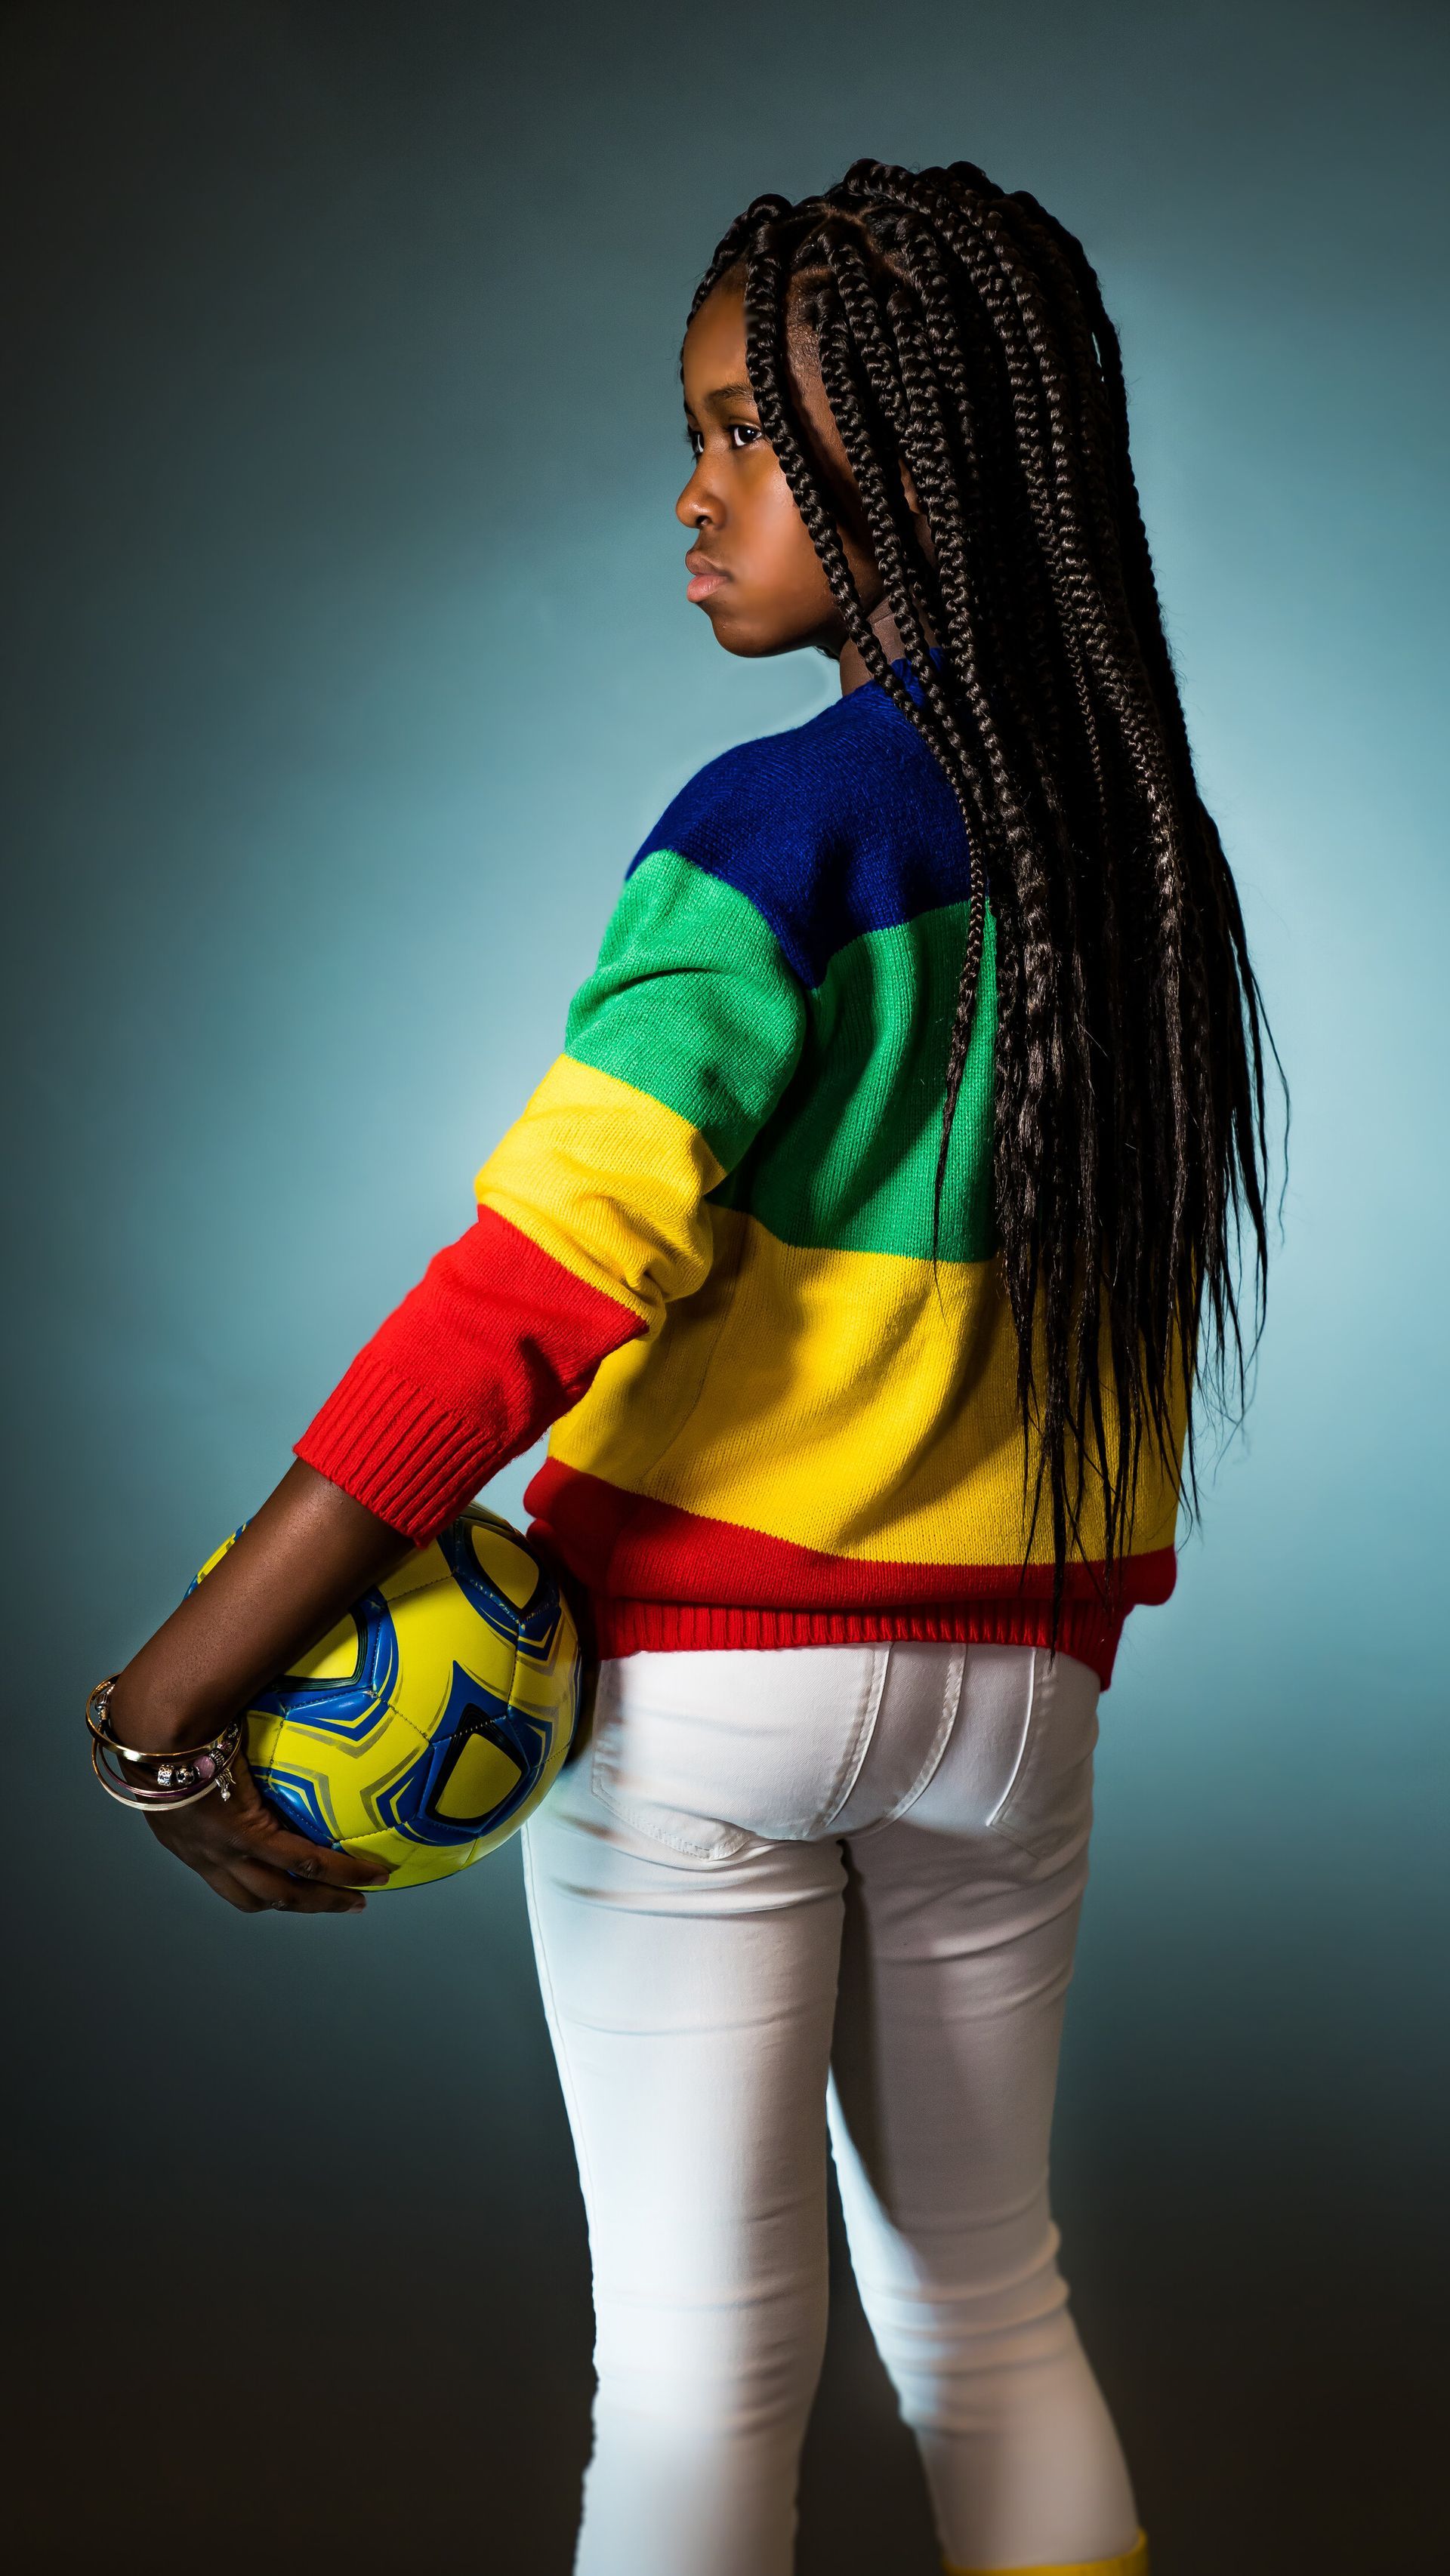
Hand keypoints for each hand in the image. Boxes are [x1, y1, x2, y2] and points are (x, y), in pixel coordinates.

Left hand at [105, 1459, 410, 1911]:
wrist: (153, 1708)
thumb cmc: (170, 1693)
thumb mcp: (204, 1697)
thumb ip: (232, 1681)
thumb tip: (261, 1638)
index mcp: (183, 1817)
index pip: (220, 1858)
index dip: (252, 1872)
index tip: (285, 1873)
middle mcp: (196, 1844)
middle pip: (249, 1894)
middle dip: (291, 1904)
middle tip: (331, 1903)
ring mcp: (219, 1846)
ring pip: (276, 1894)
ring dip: (317, 1904)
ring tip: (359, 1899)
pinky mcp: (243, 1834)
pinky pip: (302, 1865)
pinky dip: (338, 1874)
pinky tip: (373, 1871)